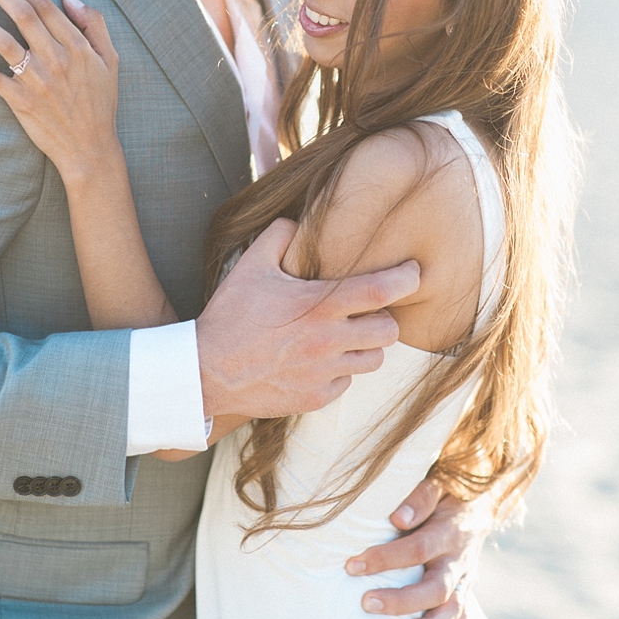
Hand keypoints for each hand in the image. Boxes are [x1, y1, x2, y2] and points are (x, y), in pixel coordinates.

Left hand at [0, 0, 118, 182]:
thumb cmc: (101, 103)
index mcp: (76, 47)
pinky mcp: (20, 102)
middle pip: (22, 17)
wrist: (90, 149)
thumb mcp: (110, 60)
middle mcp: (55, 60)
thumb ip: (94, 24)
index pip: (45, 6)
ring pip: (4, 43)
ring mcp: (36, 81)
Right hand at [196, 218, 420, 418]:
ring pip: (374, 360)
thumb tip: (298, 221)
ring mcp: (323, 374)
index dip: (407, 278)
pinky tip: (319, 360)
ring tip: (346, 335)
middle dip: (385, 317)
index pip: (382, 290)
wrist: (204, 372)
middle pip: (389, 330)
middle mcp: (328, 341)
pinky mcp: (315, 398)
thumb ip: (279, 235)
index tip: (413, 272)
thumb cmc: (229, 316)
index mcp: (319, 306)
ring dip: (367, 346)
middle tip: (369, 310)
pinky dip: (341, 371)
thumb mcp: (250, 265)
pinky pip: (347, 383)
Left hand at [345, 477, 493, 618]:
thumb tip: (396, 518)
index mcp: (448, 531)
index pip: (417, 548)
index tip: (352, 566)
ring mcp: (465, 579)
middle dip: (401, 600)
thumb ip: (419, 498)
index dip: (386, 558)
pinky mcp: (465, 591)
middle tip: (366, 603)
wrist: (480, 503)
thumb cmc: (446, 493)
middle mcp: (459, 559)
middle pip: (435, 588)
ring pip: (452, 611)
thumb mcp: (437, 484)